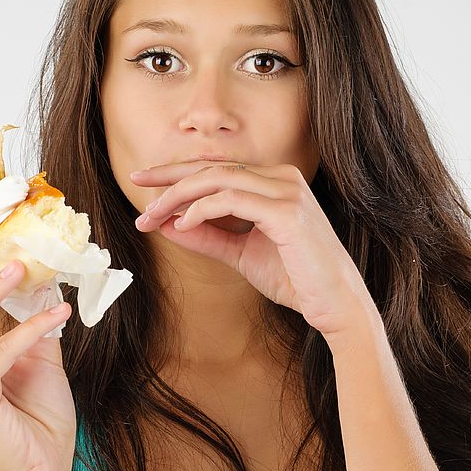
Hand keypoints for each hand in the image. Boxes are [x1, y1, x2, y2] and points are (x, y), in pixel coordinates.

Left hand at [131, 161, 378, 342]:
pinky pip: (231, 200)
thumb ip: (207, 236)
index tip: (144, 186)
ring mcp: (287, 191)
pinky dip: (201, 209)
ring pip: (217, 179)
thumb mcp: (240, 254)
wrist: (334, 303)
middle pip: (212, 167)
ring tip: (153, 216)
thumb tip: (168, 223)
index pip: (216, 169)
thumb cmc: (294, 277)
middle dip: (169, 180)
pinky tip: (183, 223)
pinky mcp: (287, 211)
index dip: (176, 175)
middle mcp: (282, 177)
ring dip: (178, 196)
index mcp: (274, 181)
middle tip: (137, 190)